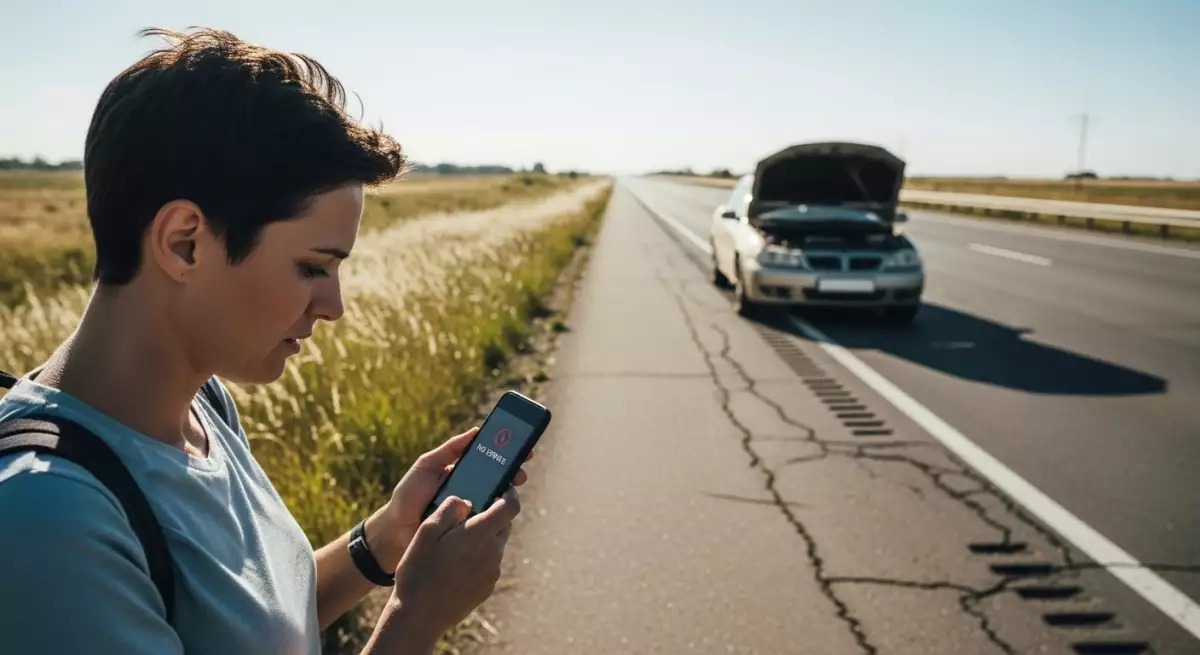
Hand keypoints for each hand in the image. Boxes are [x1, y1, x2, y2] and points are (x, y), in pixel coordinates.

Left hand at [373, 427, 532, 569]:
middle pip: (501, 483)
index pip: (492, 464)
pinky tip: (501, 511)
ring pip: (498, 504)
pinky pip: (489, 524)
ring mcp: (473, 515)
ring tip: (512, 488)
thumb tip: (476, 430)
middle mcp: (473, 495)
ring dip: (508, 496)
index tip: (523, 448)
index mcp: (464, 476)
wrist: (395, 531)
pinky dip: (497, 517)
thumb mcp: (427, 465)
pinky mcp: (470, 533)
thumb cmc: (409, 495)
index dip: (508, 456)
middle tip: (521, 471)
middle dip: (515, 474)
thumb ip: (450, 449)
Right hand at [390, 489, 522, 645]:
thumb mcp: (426, 531)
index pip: (511, 506)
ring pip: (495, 545)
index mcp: (480, 534)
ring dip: (483, 539)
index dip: (510, 494)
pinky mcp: (487, 588)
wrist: (419, 616)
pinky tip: (455, 566)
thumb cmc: (419, 570)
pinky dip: (479, 558)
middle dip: (492, 516)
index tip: (503, 489)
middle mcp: (493, 552)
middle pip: (504, 525)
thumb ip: (450, 508)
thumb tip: (466, 501)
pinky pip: (489, 564)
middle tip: (468, 516)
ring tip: (455, 544)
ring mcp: (492, 572)